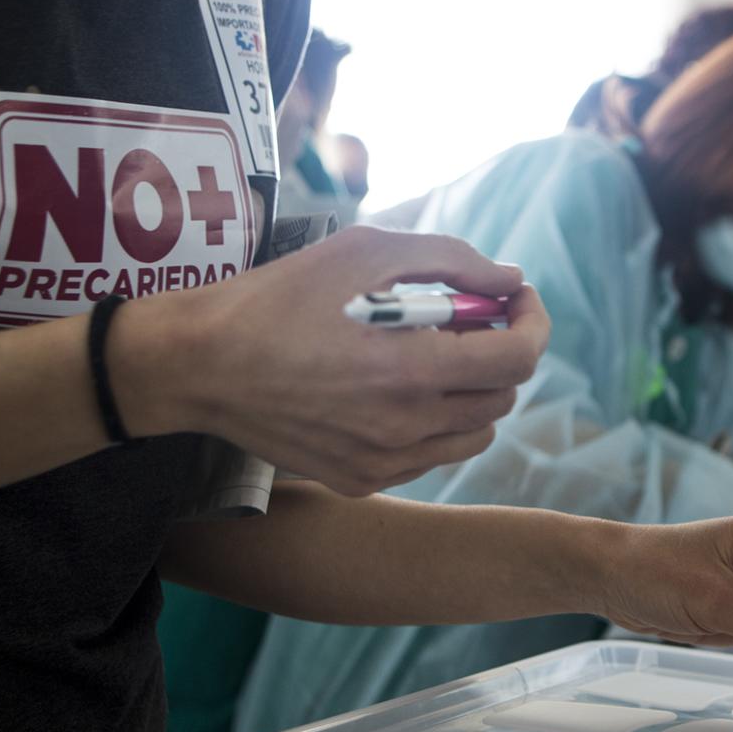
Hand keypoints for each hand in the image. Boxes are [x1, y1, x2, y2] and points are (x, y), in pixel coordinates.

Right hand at [114, 226, 547, 496]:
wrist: (200, 365)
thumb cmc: (279, 297)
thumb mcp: (363, 250)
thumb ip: (449, 259)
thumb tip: (509, 279)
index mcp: (411, 368)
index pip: (519, 357)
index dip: (532, 321)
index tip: (516, 298)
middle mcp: (405, 426)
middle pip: (503, 394)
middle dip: (499, 349)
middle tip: (465, 319)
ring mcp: (385, 462)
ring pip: (476, 432)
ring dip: (473, 390)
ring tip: (431, 355)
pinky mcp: (363, 481)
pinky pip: (432, 456)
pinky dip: (434, 421)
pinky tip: (394, 389)